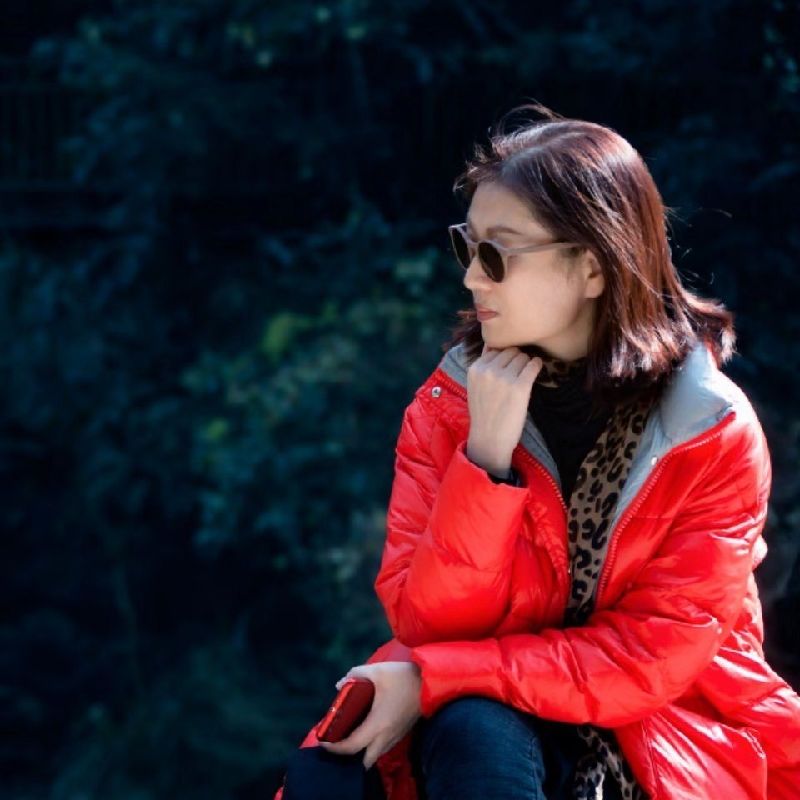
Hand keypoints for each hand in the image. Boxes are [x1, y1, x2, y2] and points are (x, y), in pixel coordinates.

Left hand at [318, 661, 422, 769]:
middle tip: (338, 742)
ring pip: (375, 755)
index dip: (335, 747)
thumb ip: (356, 674)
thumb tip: (341, 684)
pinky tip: (367, 728)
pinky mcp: (402, 732)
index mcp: (378, 724)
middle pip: (365, 761)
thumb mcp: (377, 671)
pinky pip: (384, 747)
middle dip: (349, 756)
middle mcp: (387, 736)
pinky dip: (372, 745)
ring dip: (362, 751)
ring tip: (350, 734)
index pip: (352, 746)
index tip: (324, 740)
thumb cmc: (402, 677)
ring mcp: (396, 736)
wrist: (430, 681)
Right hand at [466, 343, 542, 473]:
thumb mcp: (475, 386)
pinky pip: (533, 365)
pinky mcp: (519, 387)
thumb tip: (492, 343)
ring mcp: (504, 378)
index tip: (509, 367)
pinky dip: (536, 366)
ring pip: (522, 357)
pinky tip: (535, 371)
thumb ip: (483, 365)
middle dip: (516, 359)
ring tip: (524, 377)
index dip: (505, 357)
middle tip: (518, 373)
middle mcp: (488, 370)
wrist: (489, 439)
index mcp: (475, 369)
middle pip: (511, 351)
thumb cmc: (485, 413)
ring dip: (526, 364)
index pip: (496, 348)